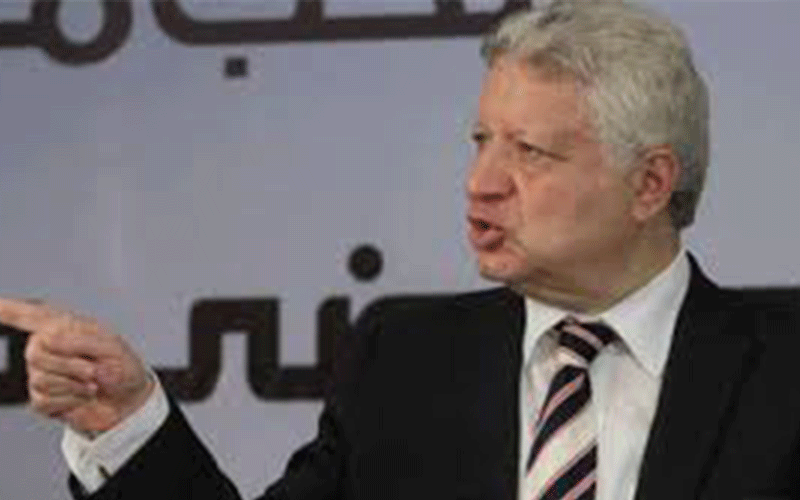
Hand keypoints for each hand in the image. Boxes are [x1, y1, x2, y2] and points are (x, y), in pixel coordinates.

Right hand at [0, 297, 153, 434]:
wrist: (130, 401)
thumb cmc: (123, 368)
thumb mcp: (111, 347)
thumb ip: (80, 339)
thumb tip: (46, 339)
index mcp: (64, 327)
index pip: (28, 314)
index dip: (7, 310)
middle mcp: (47, 347)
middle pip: (36, 353)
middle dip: (70, 365)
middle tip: (94, 370)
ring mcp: (42, 373)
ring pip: (39, 378)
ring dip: (74, 384)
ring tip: (92, 383)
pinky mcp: (42, 398)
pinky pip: (42, 400)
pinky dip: (70, 400)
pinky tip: (82, 396)